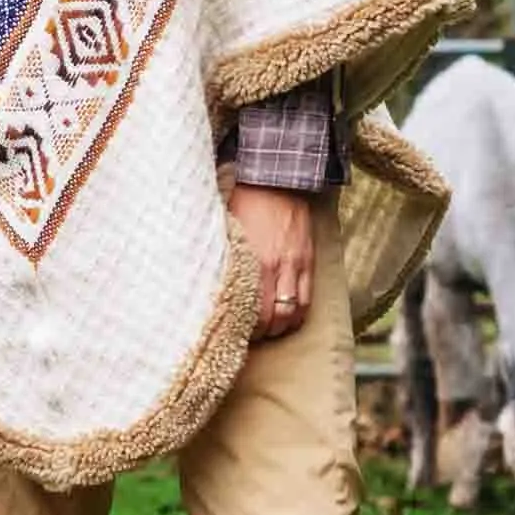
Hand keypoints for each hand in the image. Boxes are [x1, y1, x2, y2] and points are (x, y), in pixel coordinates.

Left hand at [231, 182, 317, 341]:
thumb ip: (223, 258)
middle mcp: (276, 267)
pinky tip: (289, 318)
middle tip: (252, 335)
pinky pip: (308, 297)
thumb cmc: (243, 204)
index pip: (253, 311)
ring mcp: (295, 265)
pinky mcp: (308, 259)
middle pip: (274, 318)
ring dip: (282, 327)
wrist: (274, 179)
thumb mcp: (226, 232)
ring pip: (294, 312)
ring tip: (270, 330)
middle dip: (264, 333)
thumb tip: (206, 282)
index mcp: (253, 262)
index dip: (245, 328)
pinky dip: (299, 314)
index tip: (235, 331)